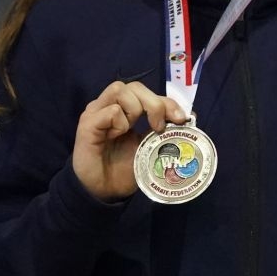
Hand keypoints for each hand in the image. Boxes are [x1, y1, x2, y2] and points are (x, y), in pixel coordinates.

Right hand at [73, 80, 186, 202]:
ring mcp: (96, 113)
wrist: (105, 189)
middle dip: (154, 104)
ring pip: (120, 90)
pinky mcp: (87, 124)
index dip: (166, 102)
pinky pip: (110, 111)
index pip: (146, 92)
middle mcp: (108, 106)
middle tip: (159, 127)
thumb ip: (165, 130)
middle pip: (134, 86)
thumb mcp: (150, 146)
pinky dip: (120, 123)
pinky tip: (116, 137)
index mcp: (123, 109)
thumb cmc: (125, 167)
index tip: (180, 119)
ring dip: (135, 110)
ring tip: (131, 131)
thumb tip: (190, 117)